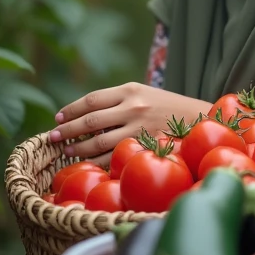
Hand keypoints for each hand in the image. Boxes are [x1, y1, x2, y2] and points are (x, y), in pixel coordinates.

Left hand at [49, 82, 211, 166]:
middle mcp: (133, 107)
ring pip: (99, 142)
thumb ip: (118, 101)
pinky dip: (98, 163)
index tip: (58, 119)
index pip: (91, 100)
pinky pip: (115, 158)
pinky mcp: (145, 147)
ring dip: (79, 150)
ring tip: (67, 153)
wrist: (200, 119)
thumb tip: (84, 114)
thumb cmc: (168, 107)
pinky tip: (88, 165)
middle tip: (53, 138)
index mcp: (130, 90)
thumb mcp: (144, 94)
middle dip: (68, 131)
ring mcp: (139, 129)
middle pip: (90, 121)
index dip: (71, 110)